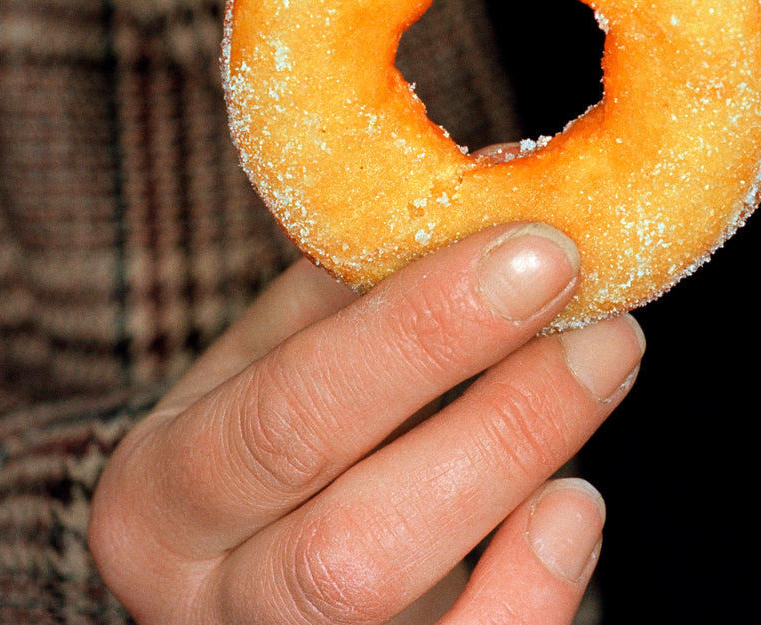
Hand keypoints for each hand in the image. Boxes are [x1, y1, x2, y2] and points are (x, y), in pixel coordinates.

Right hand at [89, 222, 643, 623]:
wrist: (248, 589)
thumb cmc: (278, 464)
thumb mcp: (280, 369)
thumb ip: (360, 291)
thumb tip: (499, 178)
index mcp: (159, 490)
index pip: (289, 411)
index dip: (419, 334)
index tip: (537, 252)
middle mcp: (199, 597)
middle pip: (345, 537)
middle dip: (494, 420)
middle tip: (600, 322)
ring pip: (389, 600)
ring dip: (518, 478)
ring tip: (601, 376)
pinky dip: (534, 594)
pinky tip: (578, 506)